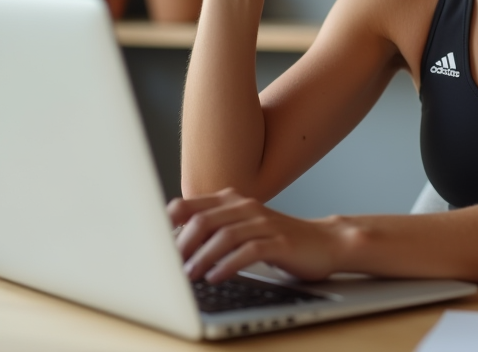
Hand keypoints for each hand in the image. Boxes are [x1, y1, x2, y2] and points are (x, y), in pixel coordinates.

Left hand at [168, 189, 341, 282]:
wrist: (324, 242)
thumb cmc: (278, 238)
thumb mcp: (242, 228)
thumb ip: (213, 229)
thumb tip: (172, 245)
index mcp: (232, 201)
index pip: (190, 205)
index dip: (168, 224)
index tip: (154, 245)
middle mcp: (246, 207)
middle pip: (204, 220)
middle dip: (182, 245)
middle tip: (168, 266)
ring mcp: (265, 222)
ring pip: (224, 235)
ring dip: (202, 257)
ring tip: (188, 276)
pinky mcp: (280, 242)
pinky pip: (249, 251)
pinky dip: (228, 265)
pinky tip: (216, 277)